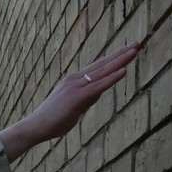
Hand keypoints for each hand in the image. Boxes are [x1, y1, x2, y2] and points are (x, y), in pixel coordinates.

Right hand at [0, 42, 139, 161]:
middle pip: (102, 65)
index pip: (97, 68)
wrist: (34, 127)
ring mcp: (76, 87)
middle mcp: (75, 80)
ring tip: (135, 50)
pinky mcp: (77, 97)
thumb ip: (85, 100)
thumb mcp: (72, 109)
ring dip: (120, 60)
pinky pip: (98, 86)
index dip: (112, 59)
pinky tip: (124, 70)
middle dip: (120, 54)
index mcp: (72, 82)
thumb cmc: (51, 122)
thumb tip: (97, 94)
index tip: (125, 51)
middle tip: (136, 44)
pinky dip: (112, 77)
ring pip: (102, 72)